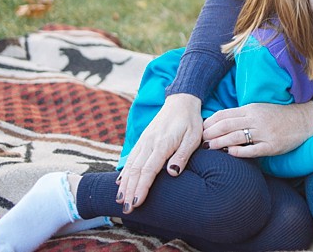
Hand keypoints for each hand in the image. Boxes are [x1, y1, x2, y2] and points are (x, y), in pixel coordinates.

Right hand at [117, 93, 201, 211]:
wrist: (181, 102)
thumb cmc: (190, 122)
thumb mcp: (193, 137)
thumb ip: (182, 155)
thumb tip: (172, 173)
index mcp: (162, 144)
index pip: (149, 170)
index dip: (142, 188)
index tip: (137, 202)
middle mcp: (149, 143)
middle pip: (136, 170)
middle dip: (130, 191)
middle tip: (126, 209)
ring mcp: (144, 141)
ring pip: (130, 165)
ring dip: (125, 184)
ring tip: (120, 200)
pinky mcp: (143, 140)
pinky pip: (131, 157)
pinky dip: (124, 171)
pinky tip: (120, 182)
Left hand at [202, 102, 312, 157]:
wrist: (303, 120)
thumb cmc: (278, 116)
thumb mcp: (259, 110)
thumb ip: (242, 115)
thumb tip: (220, 123)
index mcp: (251, 109)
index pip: (225, 114)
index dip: (210, 121)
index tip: (200, 128)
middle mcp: (256, 119)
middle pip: (227, 125)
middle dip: (211, 132)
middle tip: (200, 139)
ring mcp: (264, 133)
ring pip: (237, 137)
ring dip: (220, 142)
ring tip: (210, 147)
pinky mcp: (272, 146)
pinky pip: (252, 150)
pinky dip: (239, 152)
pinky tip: (230, 153)